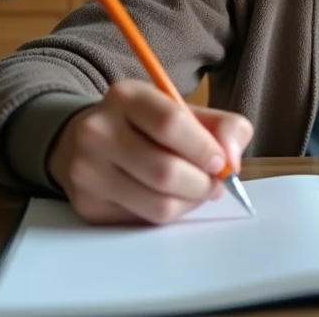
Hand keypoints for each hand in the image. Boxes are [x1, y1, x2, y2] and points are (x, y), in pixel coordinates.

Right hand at [47, 79, 253, 224]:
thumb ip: (224, 126)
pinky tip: (169, 197)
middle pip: (165, 171)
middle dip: (202, 184)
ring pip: (157, 203)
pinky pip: (142, 220)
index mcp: (126, 97)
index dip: (203, 148)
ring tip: (196, 192)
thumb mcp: (186, 111)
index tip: (220, 161)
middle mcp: (98, 131)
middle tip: (214, 185)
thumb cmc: (148, 126)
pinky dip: (168, 213)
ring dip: (189, 203)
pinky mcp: (86, 204)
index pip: (170, 123)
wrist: (90, 140)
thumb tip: (232, 161)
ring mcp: (86, 170)